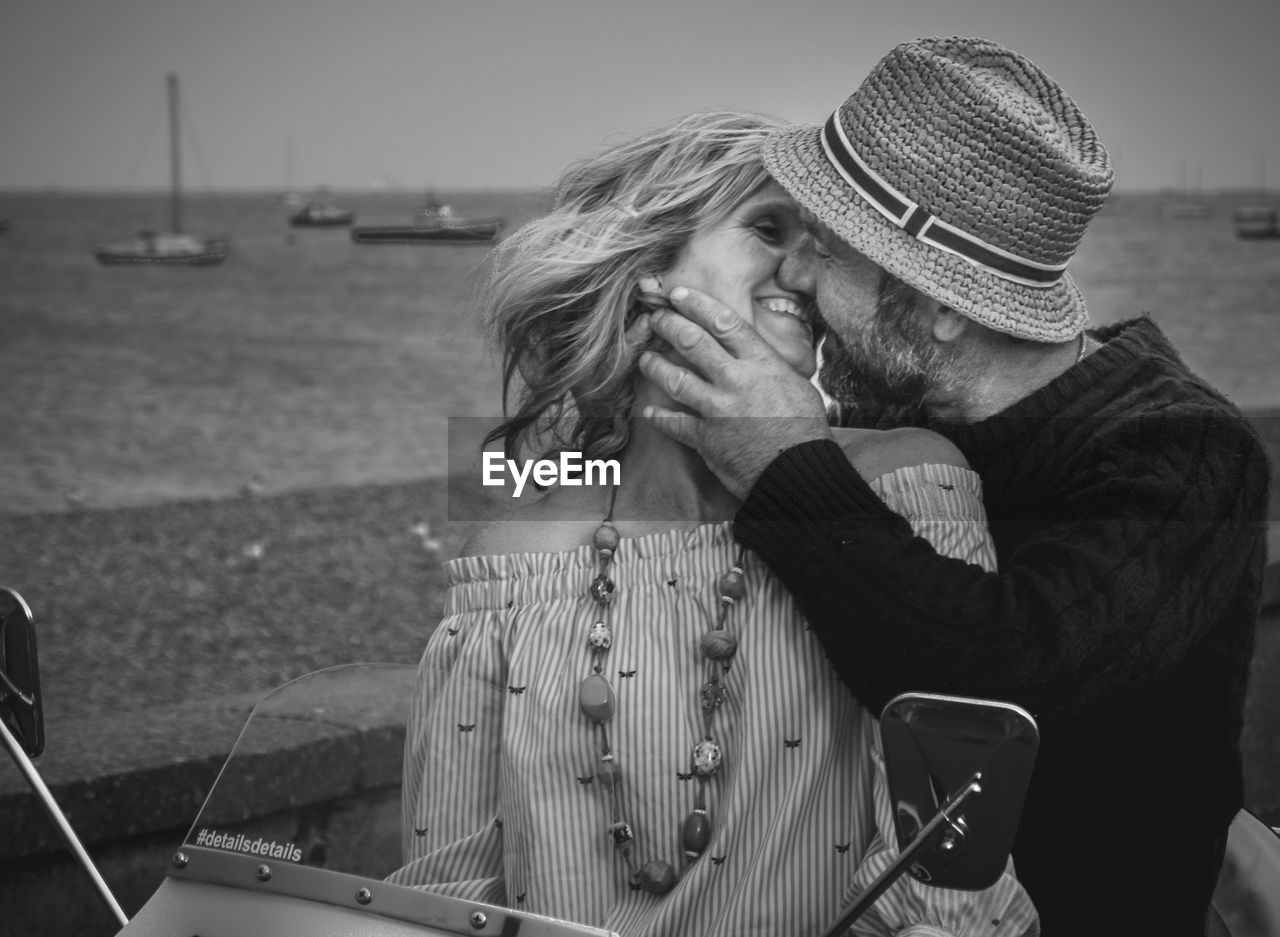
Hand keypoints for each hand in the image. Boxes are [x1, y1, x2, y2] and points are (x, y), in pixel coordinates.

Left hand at [637, 286, 830, 498]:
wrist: (798, 471)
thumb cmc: (806, 430)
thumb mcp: (797, 385)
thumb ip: (771, 367)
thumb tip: (760, 354)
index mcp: (761, 363)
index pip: (724, 322)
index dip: (697, 304)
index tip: (678, 294)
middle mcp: (735, 380)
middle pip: (692, 342)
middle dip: (668, 325)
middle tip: (655, 317)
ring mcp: (718, 409)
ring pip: (675, 379)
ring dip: (655, 366)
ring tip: (646, 358)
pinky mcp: (706, 438)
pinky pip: (673, 423)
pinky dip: (659, 416)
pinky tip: (649, 410)